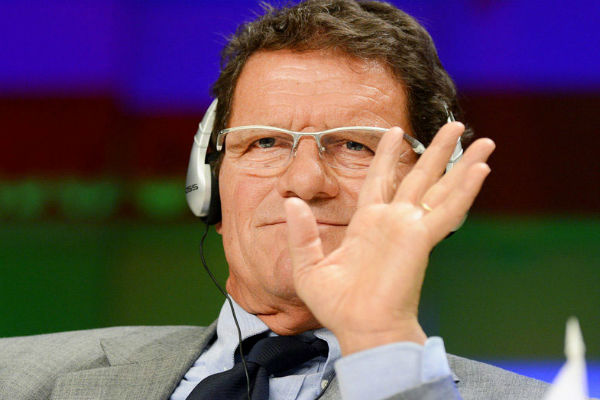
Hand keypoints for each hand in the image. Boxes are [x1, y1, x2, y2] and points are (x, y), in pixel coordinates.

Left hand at [284, 122, 494, 354]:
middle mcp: (393, 221)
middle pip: (419, 176)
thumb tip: (291, 202)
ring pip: (441, 187)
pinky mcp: (422, 240)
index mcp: (368, 224)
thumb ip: (302, 233)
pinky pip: (447, 210)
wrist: (360, 329)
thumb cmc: (337, 306)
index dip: (387, 154)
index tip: (394, 131)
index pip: (381, 179)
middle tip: (454, 125)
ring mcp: (410, 228)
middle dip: (436, 150)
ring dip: (462, 163)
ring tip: (483, 141)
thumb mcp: (308, 266)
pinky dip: (465, 190)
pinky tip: (481, 170)